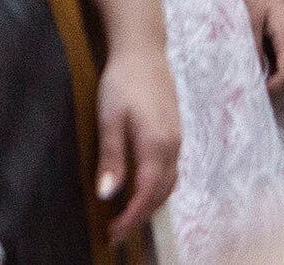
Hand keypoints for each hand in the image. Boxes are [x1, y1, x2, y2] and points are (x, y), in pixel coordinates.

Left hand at [89, 34, 181, 240]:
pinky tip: (140, 188)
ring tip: (126, 215)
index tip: (113, 234)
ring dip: (149, 204)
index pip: (147, 194)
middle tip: (115, 232)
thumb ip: (111, 158)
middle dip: (140, 217)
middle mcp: (172, 147)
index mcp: (157, 145)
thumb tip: (107, 195)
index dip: (131, 218)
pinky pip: (170, 171)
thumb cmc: (122, 81)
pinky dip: (156, 188)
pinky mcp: (174, 133)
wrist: (143, 50)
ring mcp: (177, 140)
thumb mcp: (109, 118)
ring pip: (168, 184)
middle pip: (161, 194)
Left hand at [237, 0, 283, 99]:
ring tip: (255, 83)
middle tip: (252, 93)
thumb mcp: (249, 19)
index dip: (272, 91)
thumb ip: (252, 48)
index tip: (252, 95)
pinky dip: (280, 70)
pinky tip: (261, 67)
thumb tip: (251, 76)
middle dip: (277, 91)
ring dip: (279, 81)